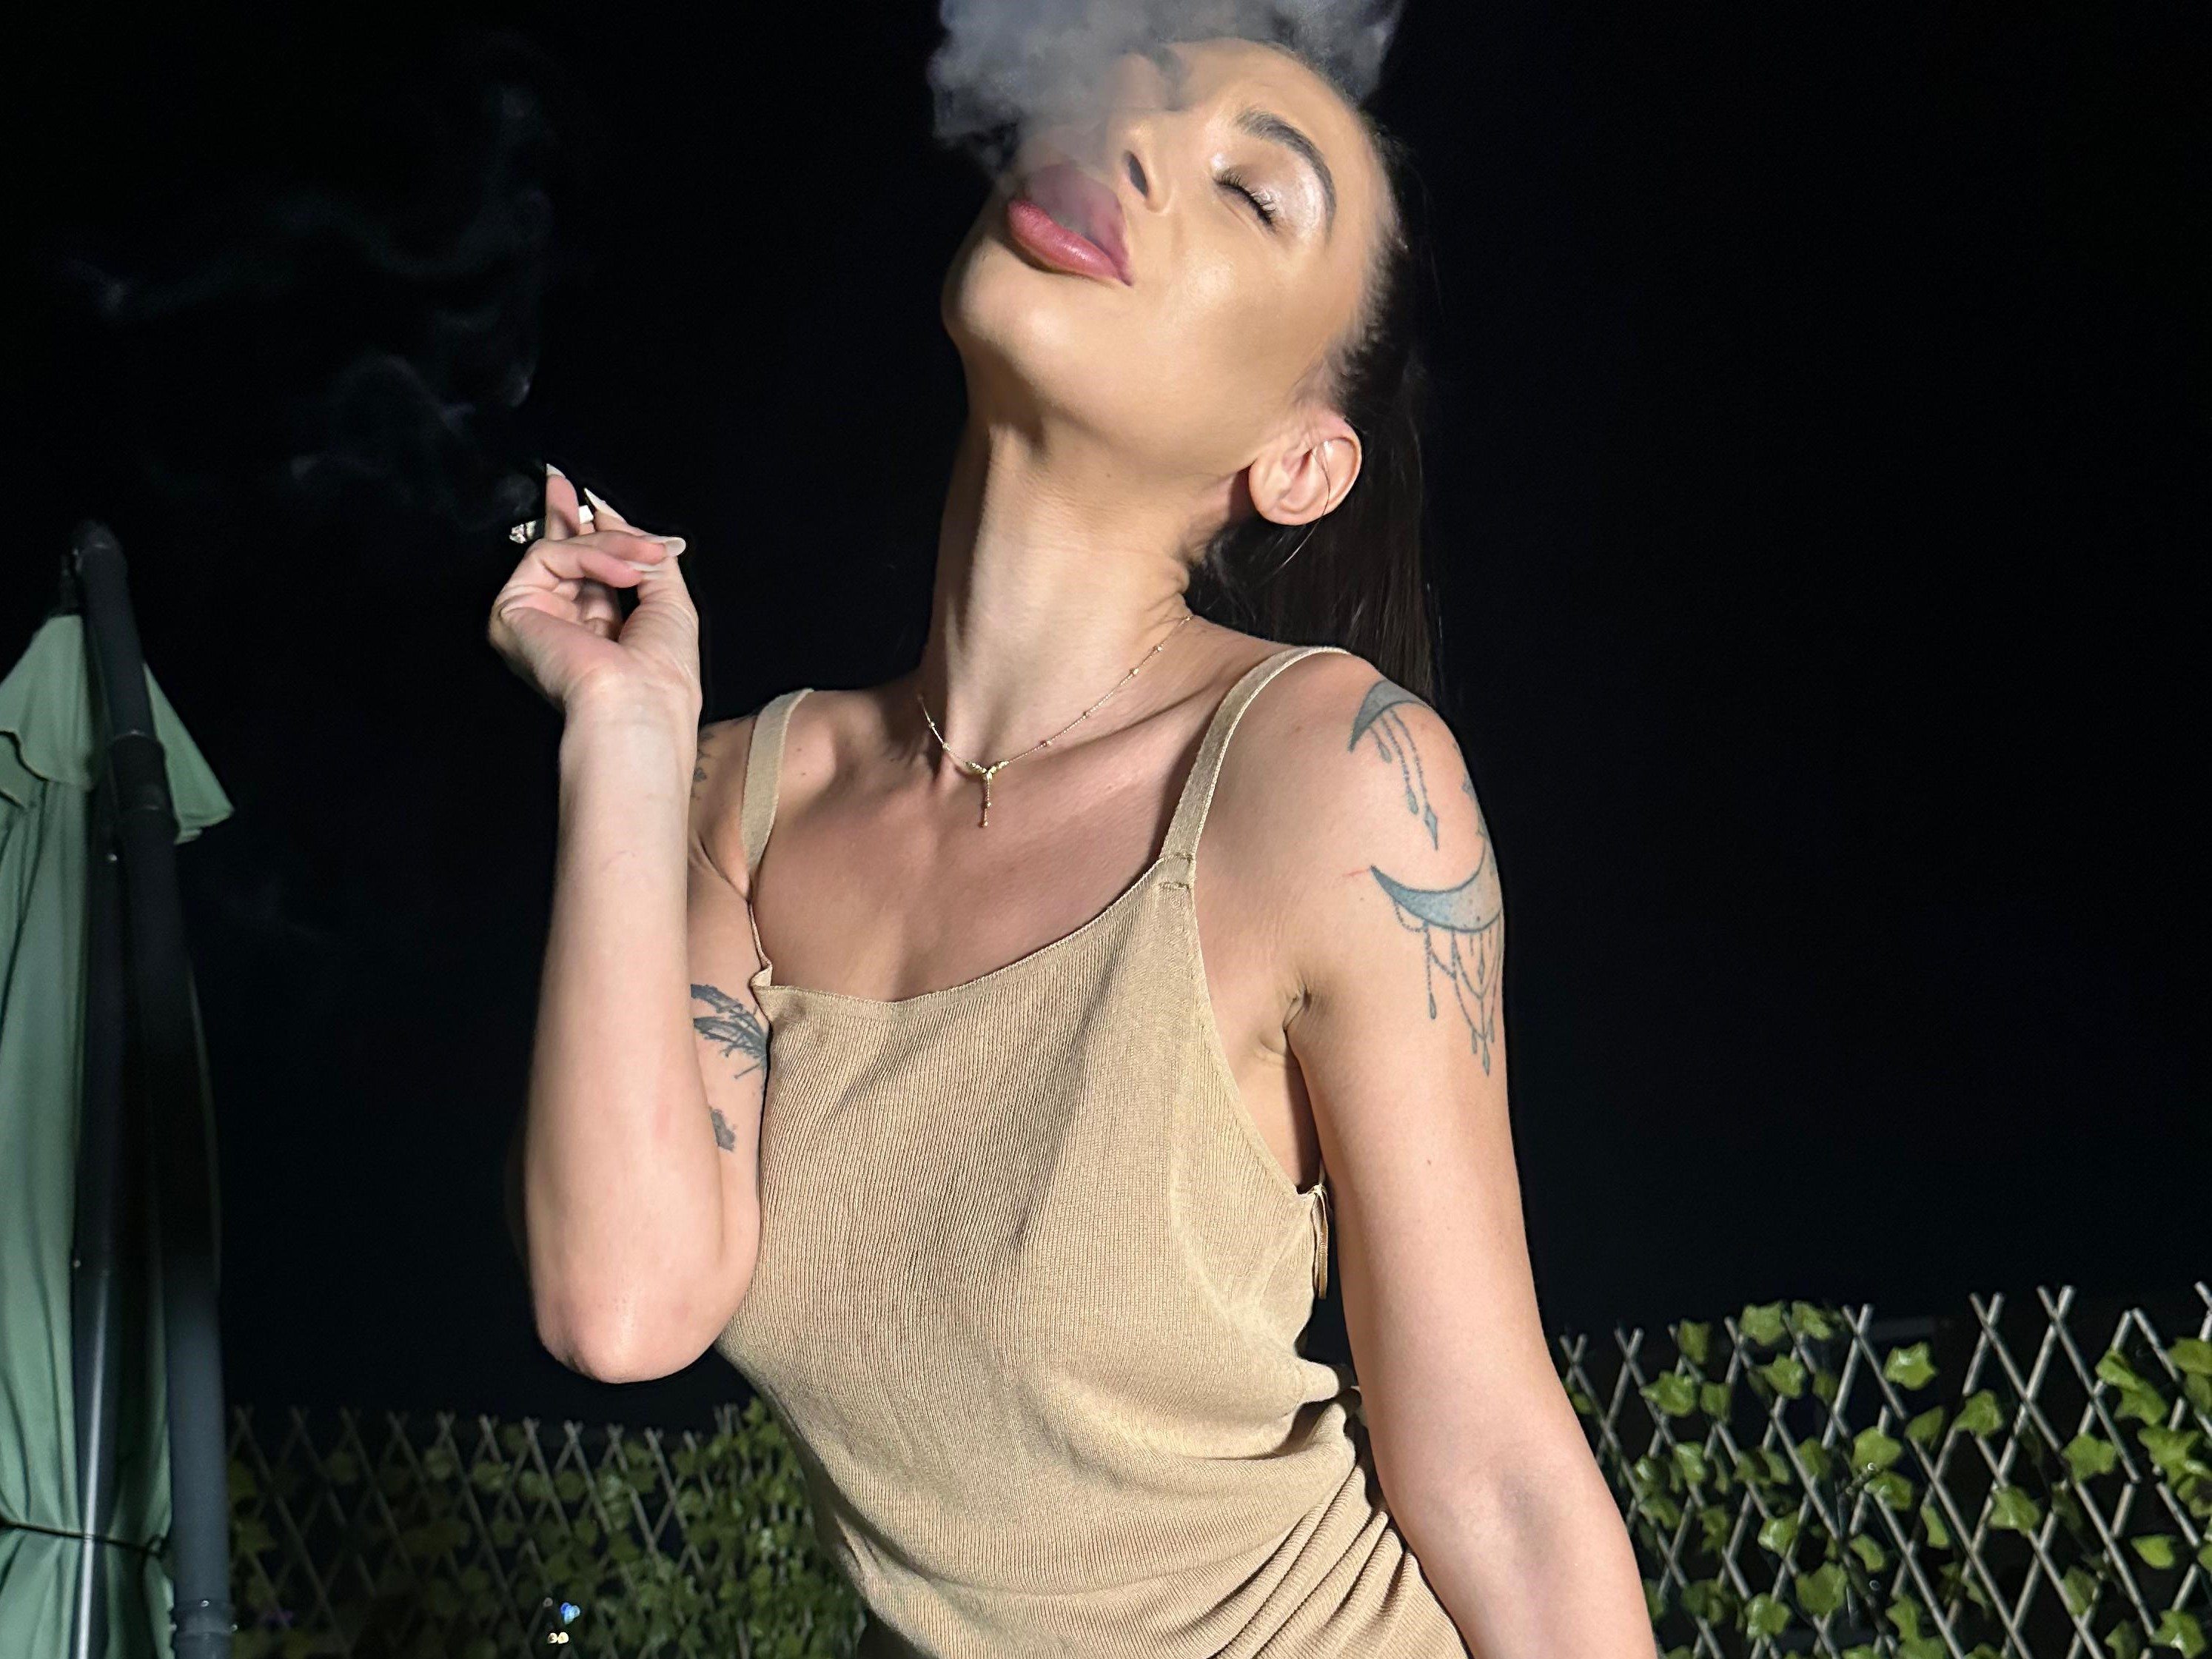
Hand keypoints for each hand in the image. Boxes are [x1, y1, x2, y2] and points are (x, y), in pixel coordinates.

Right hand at [485, 466, 700, 718]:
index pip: (588, 574)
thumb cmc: (662, 671)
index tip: (598, 504)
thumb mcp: (668, 600)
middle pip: (559, 557)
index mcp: (597, 632)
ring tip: (644, 556)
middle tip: (566, 482)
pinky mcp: (512, 610)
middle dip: (566, 516)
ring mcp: (533, 619)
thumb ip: (641, 555)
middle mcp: (560, 627)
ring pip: (562, 551)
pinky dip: (589, 556)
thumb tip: (611, 514)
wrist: (638, 703)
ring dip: (610, 544)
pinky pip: (547, 557)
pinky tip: (622, 570)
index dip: (594, 535)